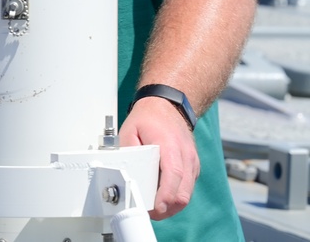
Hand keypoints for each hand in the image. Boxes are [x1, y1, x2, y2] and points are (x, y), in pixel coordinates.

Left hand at [119, 96, 199, 219]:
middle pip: (183, 193)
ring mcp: (192, 162)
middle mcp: (186, 156)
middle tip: (150, 212)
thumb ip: (128, 151)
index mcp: (170, 147)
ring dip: (172, 204)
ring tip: (155, 207)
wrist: (168, 105)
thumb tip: (125, 171)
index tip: (156, 209)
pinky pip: (187, 187)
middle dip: (167, 208)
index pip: (173, 178)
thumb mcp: (130, 129)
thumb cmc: (150, 116)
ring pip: (187, 193)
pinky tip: (163, 195)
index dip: (165, 198)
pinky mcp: (193, 166)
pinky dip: (176, 194)